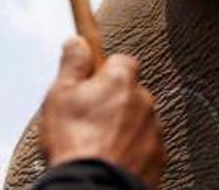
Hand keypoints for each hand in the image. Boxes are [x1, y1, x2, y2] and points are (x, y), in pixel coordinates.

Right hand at [39, 37, 163, 186]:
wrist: (94, 186)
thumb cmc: (75, 142)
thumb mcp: (60, 95)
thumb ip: (72, 64)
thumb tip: (77, 42)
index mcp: (122, 80)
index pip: (121, 61)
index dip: (103, 72)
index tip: (90, 81)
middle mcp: (145, 101)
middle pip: (130, 91)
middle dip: (113, 101)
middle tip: (87, 119)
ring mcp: (154, 131)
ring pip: (138, 120)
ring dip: (123, 127)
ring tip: (96, 145)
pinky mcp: (158, 158)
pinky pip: (144, 146)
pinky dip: (131, 150)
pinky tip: (110, 158)